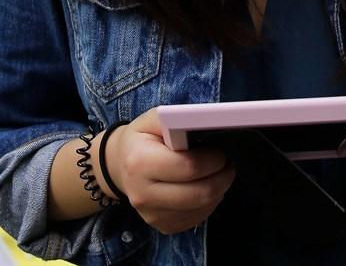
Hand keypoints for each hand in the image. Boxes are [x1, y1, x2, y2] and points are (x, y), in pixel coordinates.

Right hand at [106, 108, 234, 234]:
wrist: (119, 166)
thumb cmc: (141, 139)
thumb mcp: (152, 120)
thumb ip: (175, 118)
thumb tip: (205, 122)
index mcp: (140, 162)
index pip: (189, 167)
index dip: (213, 159)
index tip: (219, 152)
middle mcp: (144, 194)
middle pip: (200, 193)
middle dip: (222, 177)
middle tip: (226, 164)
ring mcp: (152, 215)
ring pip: (203, 207)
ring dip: (218, 190)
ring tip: (216, 173)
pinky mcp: (163, 226)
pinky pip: (198, 218)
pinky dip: (208, 203)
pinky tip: (202, 187)